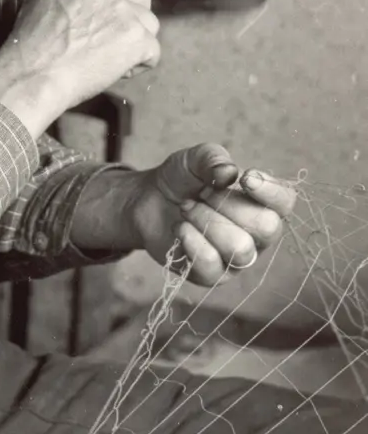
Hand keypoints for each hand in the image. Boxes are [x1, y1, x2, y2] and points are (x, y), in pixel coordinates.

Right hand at [0, 0, 160, 137]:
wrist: (32, 78)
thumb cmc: (29, 51)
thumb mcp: (41, 4)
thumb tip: (89, 7)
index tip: (115, 1)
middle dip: (137, 10)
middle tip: (122, 33)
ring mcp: (121, 10)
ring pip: (149, 23)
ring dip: (136, 42)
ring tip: (111, 61)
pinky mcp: (135, 36)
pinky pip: (152, 51)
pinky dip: (140, 65)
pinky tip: (117, 73)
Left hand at [127, 143, 295, 285]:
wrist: (147, 199)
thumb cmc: (182, 179)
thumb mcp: (194, 158)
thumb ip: (213, 158)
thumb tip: (229, 173)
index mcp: (262, 203)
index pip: (286, 202)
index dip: (271, 191)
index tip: (246, 177)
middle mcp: (256, 235)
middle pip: (267, 227)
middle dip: (228, 204)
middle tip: (202, 193)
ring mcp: (236, 259)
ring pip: (240, 249)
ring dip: (207, 221)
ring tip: (187, 209)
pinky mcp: (211, 275)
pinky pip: (212, 265)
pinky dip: (192, 241)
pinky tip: (180, 227)